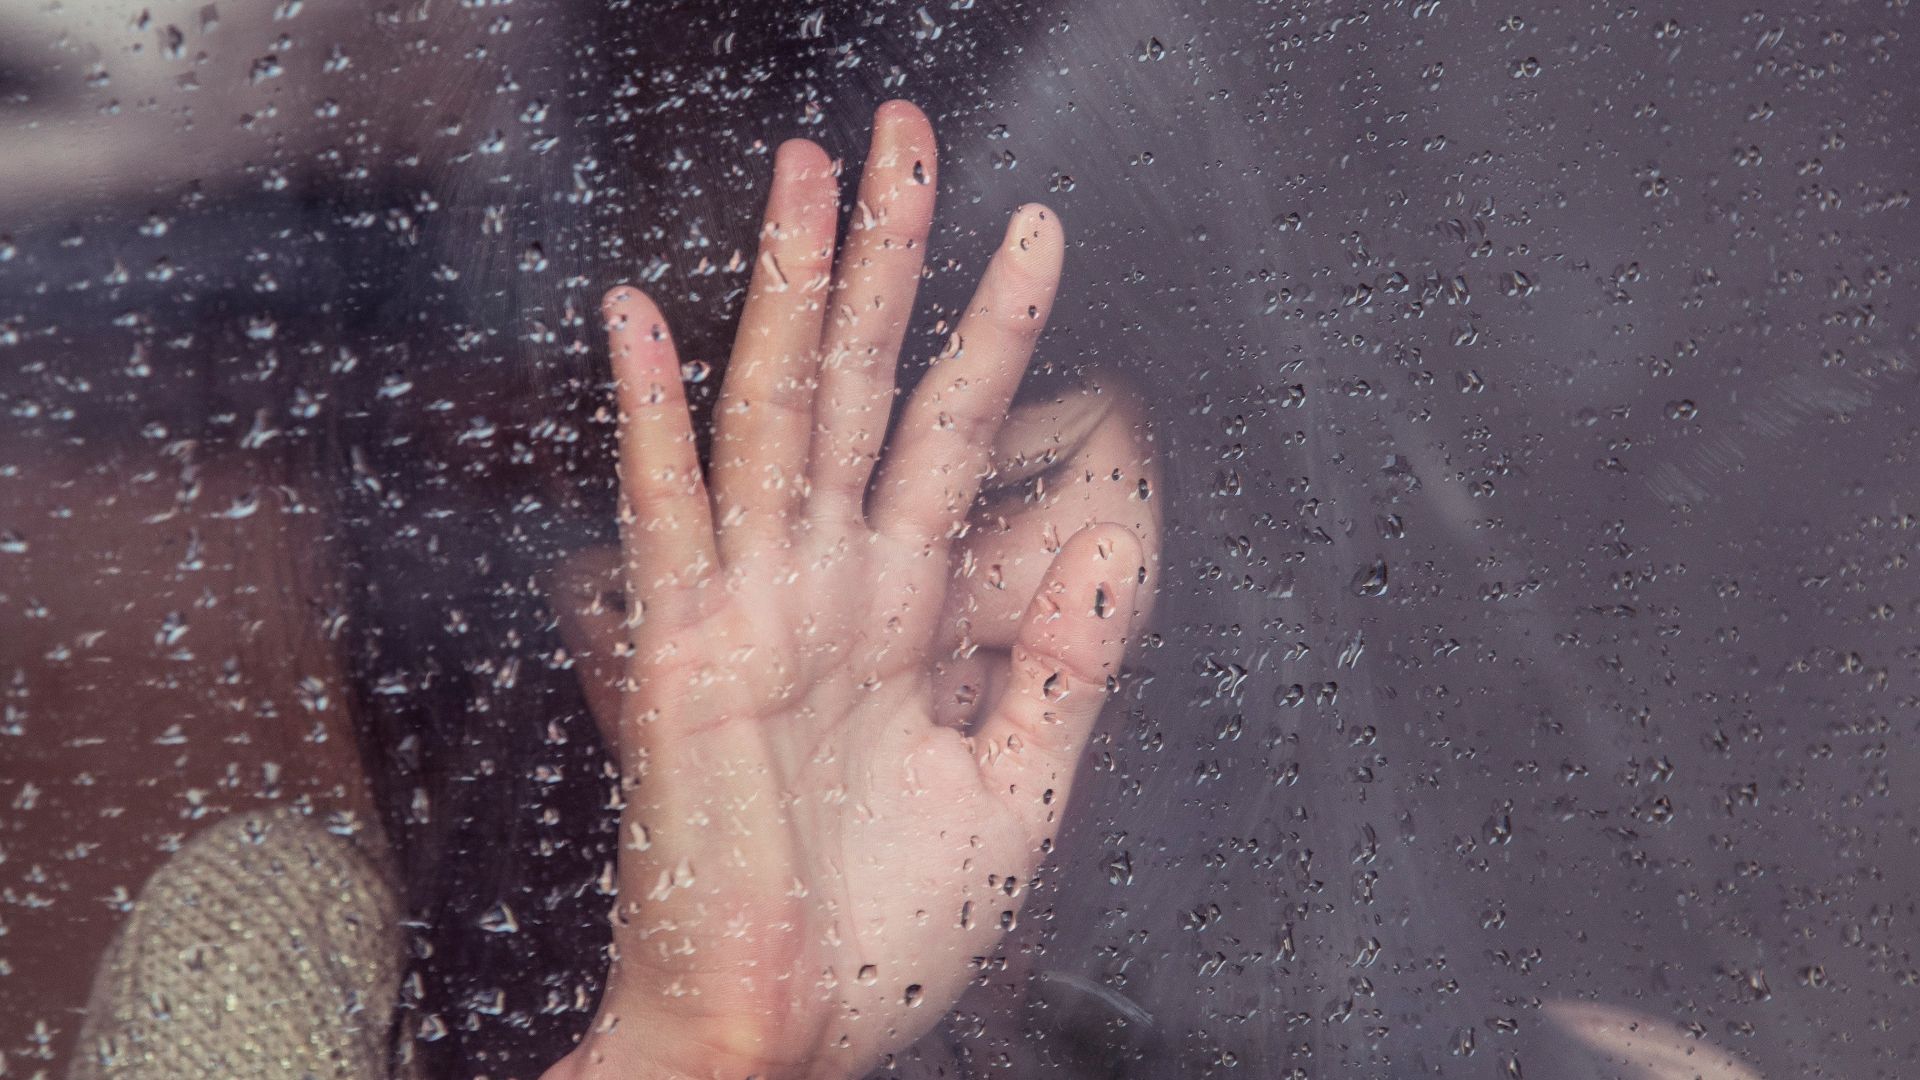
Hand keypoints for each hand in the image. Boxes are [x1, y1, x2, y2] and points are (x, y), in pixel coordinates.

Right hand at [544, 101, 1152, 1079]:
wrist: (786, 1039)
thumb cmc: (879, 937)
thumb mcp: (1012, 791)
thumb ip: (1062, 663)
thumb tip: (1108, 534)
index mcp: (896, 617)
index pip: (948, 436)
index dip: (992, 333)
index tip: (1035, 233)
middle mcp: (822, 590)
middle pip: (858, 387)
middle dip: (887, 258)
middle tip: (904, 134)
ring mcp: (750, 611)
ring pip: (775, 416)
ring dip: (789, 291)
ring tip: (809, 171)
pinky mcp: (684, 658)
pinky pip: (669, 517)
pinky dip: (651, 418)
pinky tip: (643, 319)